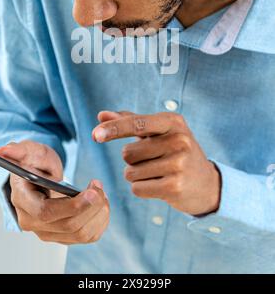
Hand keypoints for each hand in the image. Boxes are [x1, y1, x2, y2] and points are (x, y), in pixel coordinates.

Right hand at [0, 140, 109, 244]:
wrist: (40, 174)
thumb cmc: (34, 162)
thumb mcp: (29, 151)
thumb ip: (18, 150)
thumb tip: (3, 150)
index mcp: (22, 201)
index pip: (46, 212)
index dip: (72, 206)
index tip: (92, 192)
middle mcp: (33, 222)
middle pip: (68, 225)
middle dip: (91, 206)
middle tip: (99, 186)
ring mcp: (48, 232)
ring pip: (81, 233)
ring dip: (98, 213)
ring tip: (100, 192)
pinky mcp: (63, 237)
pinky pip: (88, 236)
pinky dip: (100, 221)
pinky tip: (100, 204)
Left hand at [92, 111, 220, 216]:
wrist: (207, 183)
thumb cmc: (175, 152)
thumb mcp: (158, 133)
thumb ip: (130, 122)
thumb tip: (101, 115)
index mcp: (173, 122)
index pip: (137, 123)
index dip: (114, 129)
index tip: (95, 134)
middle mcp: (178, 140)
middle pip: (128, 152)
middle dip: (132, 159)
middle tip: (154, 160)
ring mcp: (178, 164)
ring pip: (131, 172)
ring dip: (137, 175)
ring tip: (158, 172)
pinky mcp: (175, 186)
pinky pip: (137, 188)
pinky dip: (142, 188)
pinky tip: (160, 185)